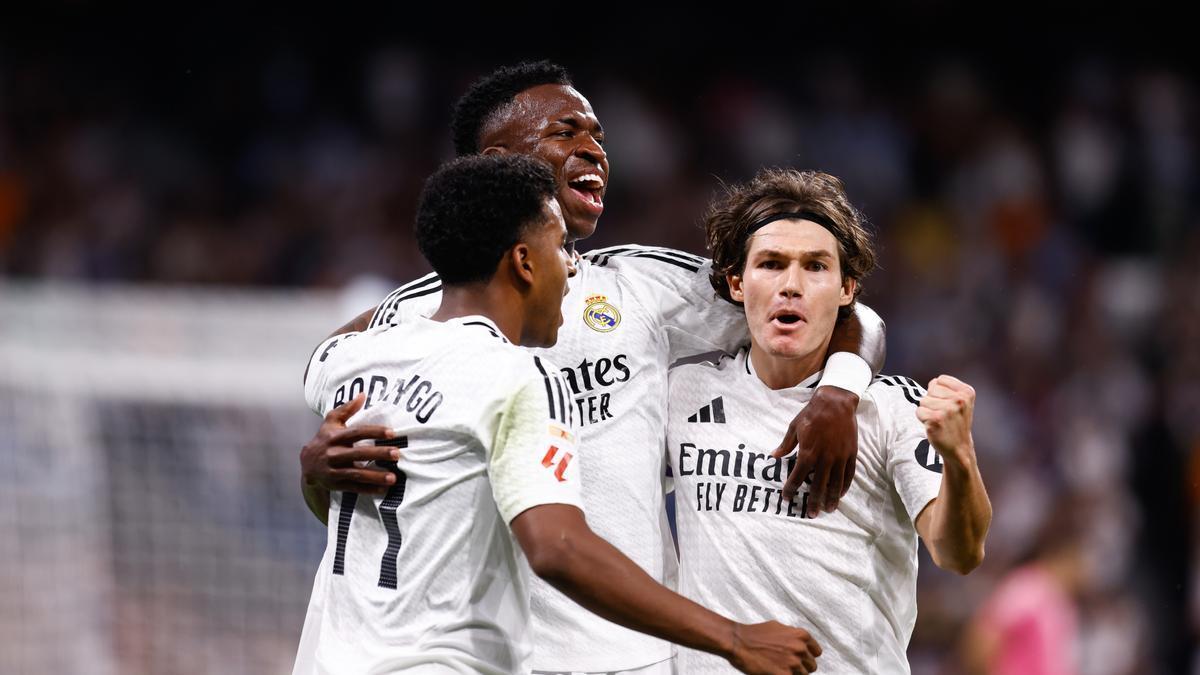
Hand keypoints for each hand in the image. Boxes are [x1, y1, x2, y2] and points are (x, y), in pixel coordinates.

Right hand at [301, 393, 400, 494]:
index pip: (356, 433)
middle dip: (378, 454)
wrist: (307, 465)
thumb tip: (363, 395)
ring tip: (393, 478)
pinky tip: (383, 489)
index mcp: (334, 437)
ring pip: (356, 474)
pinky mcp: (335, 485)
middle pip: (358, 454)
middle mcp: (333, 454)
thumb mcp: (331, 423)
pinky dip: (368, 490)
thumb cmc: (324, 439)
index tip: (392, 433)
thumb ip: (346, 409)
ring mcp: (333, 471)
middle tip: (397, 454)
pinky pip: (354, 488)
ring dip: (375, 476)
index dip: (374, 432)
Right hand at [727, 621, 821, 673]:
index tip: (801, 658)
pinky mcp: (785, 674)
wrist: (739, 642)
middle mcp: (800, 648)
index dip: (808, 655)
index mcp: (801, 635)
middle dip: (801, 666)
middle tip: (788, 664)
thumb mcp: (778, 627)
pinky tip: (775, 671)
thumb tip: (800, 643)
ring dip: (793, 673)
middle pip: (812, 665)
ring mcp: (793, 662)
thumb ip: (792, 635)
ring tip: (780, 668)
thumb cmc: (755, 634)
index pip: (816, 652)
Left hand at [772, 387, 858, 515]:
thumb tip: (773, 456)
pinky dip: (844, 485)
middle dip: (814, 501)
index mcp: (808, 452)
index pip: (798, 476)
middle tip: (811, 514)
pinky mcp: (851, 453)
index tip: (787, 498)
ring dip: (831, 498)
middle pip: (818, 485)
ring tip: (828, 509)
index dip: (791, 489)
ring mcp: (839, 456)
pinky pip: (848, 474)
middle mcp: (825, 458)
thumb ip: (785, 445)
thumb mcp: (794, 427)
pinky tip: (840, 493)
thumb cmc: (812, 414)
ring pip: (836, 483)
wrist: (836, 402)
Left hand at [915, 375, 975, 461]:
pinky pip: (919, 411)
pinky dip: (923, 419)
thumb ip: (948, 388)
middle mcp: (959, 400)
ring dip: (927, 410)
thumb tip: (932, 382)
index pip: (939, 380)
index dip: (938, 392)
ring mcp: (948, 410)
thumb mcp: (961, 402)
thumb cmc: (956, 422)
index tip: (948, 404)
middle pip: (930, 390)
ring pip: (923, 400)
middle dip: (932, 401)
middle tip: (944, 415)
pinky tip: (934, 426)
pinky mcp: (936, 420)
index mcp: (967, 392)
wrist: (959, 448)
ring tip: (939, 420)